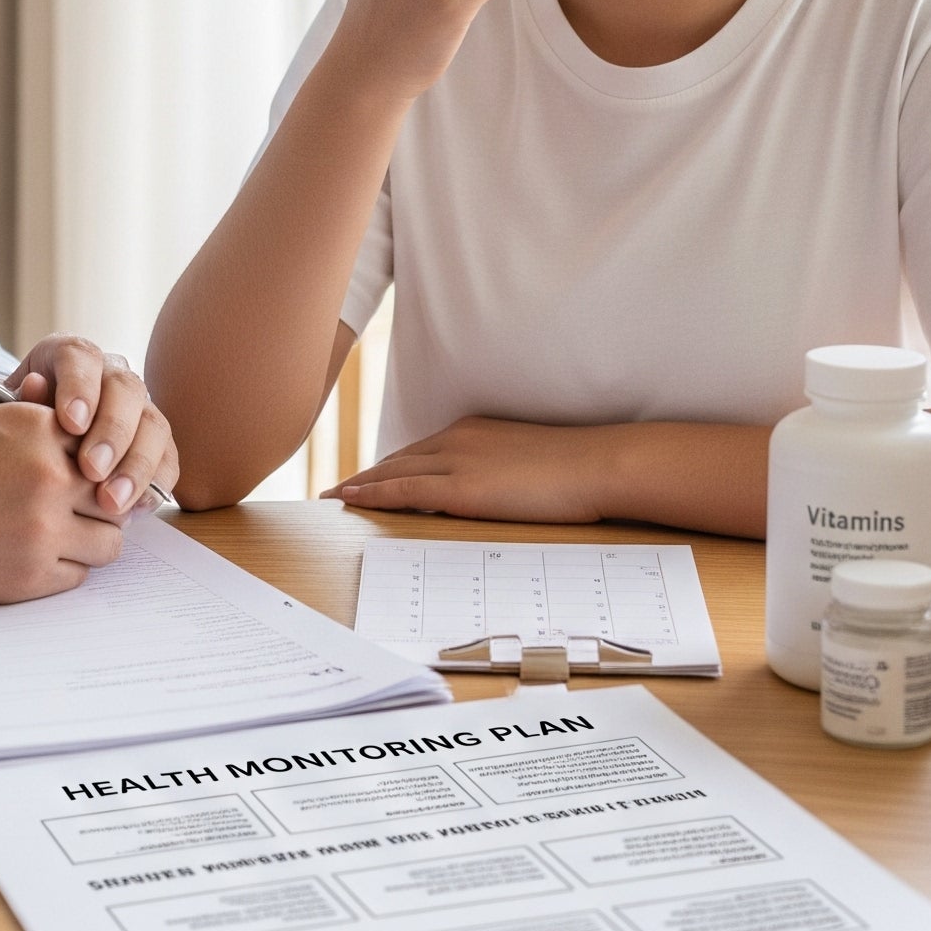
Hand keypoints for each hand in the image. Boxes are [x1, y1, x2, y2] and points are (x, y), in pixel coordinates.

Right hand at [0, 400, 128, 604]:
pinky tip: (30, 555)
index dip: (96, 463)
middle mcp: (48, 476)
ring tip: (54, 534)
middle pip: (115, 494)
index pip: (104, 445)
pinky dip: (63, 568)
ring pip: (108, 541)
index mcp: (38, 427)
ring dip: (88, 539)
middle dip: (99, 503)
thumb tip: (78, 420)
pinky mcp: (27, 576)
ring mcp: (41, 529)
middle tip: (77, 510)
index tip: (87, 475)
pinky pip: (77, 575)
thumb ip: (37, 423)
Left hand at [4, 333, 180, 513]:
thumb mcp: (7, 414)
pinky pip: (167, 458)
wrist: (27, 446)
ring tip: (112, 502)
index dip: (80, 388)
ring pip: (154, 424)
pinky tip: (134, 508)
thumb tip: (34, 385)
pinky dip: (155, 483)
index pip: (82, 358)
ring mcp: (138, 407)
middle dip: (112, 431)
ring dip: (136, 465)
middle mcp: (112, 375)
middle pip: (126, 389)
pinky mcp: (154, 441)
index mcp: (71, 357)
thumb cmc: (14, 429)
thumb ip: (20, 403)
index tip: (70, 424)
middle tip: (91, 469)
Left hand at [324, 416, 605, 522]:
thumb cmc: (575, 469)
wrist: (595, 465)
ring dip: (360, 484)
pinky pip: (401, 490)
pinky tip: (349, 499)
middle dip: (367, 473)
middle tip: (339, 489)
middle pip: (399, 458)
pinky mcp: (458, 487)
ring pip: (392, 471)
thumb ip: (501, 469)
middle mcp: (457, 439)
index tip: (369, 475)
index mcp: (474, 430)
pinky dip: (371, 493)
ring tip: (335, 497)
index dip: (391, 464)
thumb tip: (492, 489)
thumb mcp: (528, 460)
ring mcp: (455, 461)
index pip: (421, 451)